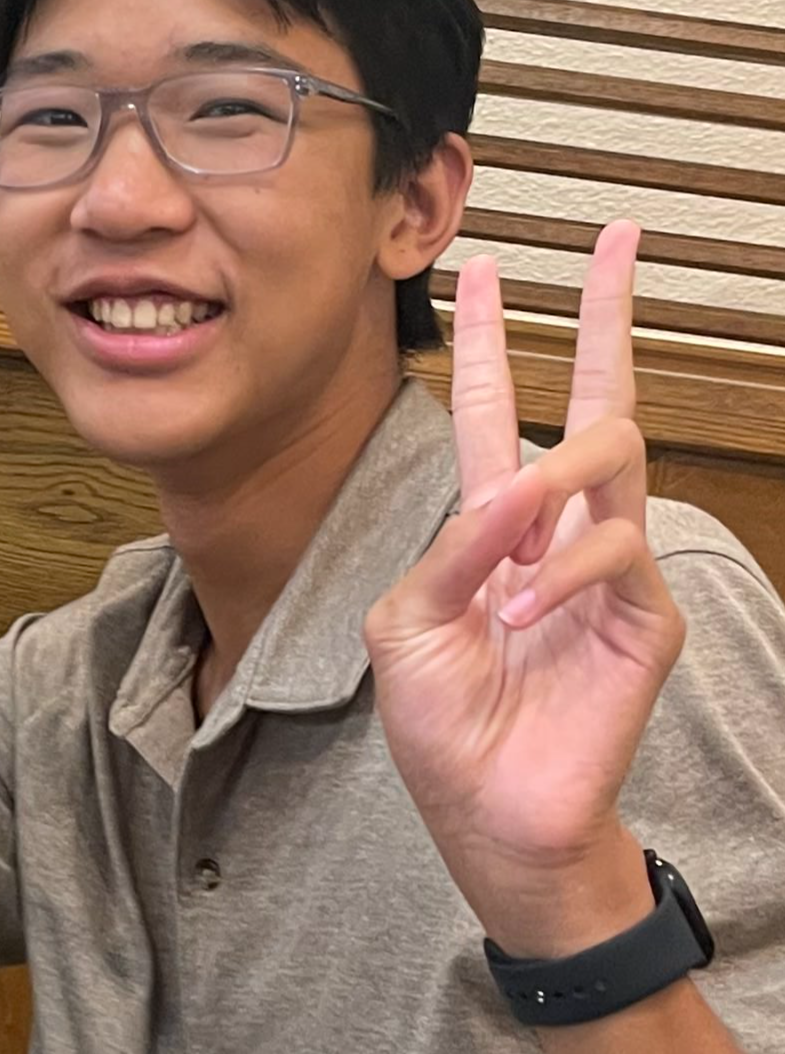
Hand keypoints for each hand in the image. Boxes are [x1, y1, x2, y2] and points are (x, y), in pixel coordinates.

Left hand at [364, 222, 684, 957]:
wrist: (487, 810)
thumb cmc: (442, 723)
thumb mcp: (408, 628)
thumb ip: (449, 550)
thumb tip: (512, 487)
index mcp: (489, 529)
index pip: (499, 415)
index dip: (496, 343)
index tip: (487, 267)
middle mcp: (555, 533)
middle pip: (594, 401)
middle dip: (603, 319)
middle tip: (615, 243)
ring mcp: (609, 568)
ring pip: (611, 458)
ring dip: (552, 485)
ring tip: (508, 555)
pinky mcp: (644, 614)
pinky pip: (614, 553)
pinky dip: (559, 575)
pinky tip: (521, 613)